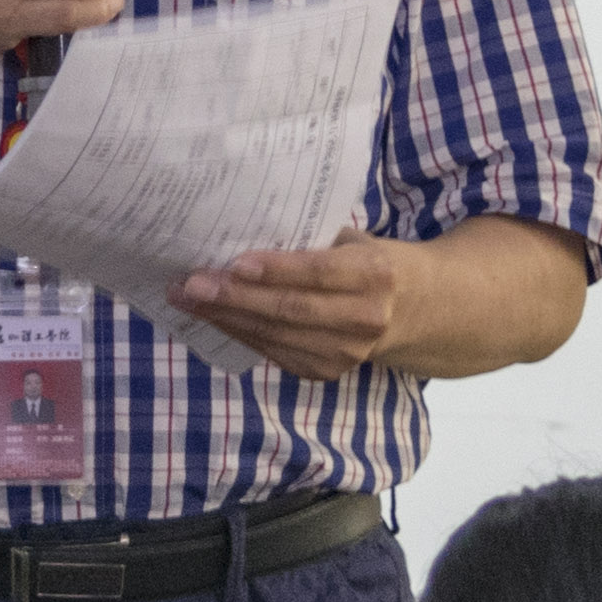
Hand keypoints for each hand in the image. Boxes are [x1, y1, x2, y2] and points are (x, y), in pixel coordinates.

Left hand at [171, 238, 409, 382]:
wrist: (414, 311)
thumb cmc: (371, 262)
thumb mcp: (355, 242)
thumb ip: (312, 241)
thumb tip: (243, 230)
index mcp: (374, 275)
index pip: (319, 273)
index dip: (276, 270)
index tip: (234, 262)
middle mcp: (364, 318)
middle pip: (290, 309)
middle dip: (235, 297)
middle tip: (191, 283)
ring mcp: (346, 352)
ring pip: (275, 335)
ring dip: (225, 317)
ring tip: (186, 298)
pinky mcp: (326, 371)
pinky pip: (272, 351)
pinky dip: (238, 333)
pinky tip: (211, 316)